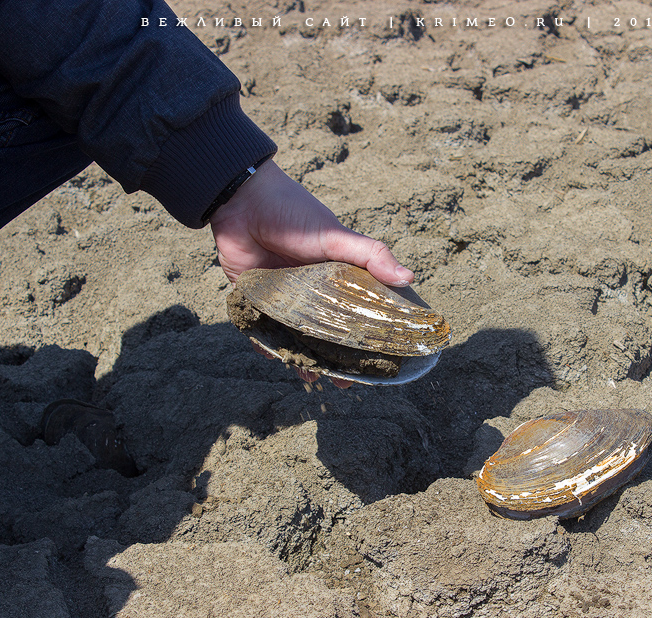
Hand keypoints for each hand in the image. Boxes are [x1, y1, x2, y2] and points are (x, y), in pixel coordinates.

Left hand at [212, 159, 411, 387]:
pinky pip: (261, 329)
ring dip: (302, 358)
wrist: (242, 201)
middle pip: (325, 332)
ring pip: (294, 336)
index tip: (374, 361)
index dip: (364, 338)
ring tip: (310, 378)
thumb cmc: (294, 214)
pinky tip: (274, 357)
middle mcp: (310, 290)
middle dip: (334, 358)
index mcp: (334, 277)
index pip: (354, 313)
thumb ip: (370, 255)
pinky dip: (266, 345)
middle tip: (342, 382)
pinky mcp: (253, 298)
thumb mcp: (336, 235)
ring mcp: (282, 296)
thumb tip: (410, 278)